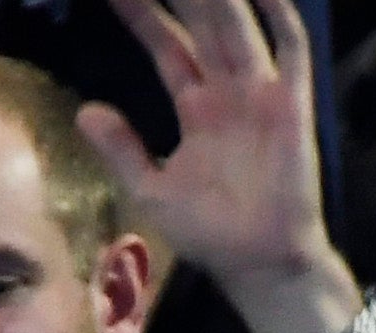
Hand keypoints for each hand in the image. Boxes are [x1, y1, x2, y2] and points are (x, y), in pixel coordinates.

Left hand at [80, 0, 349, 332]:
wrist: (259, 264)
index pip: (166, 44)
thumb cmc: (210, 233)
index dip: (141, 13)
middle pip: (200, 22)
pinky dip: (279, 17)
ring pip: (237, 25)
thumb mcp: (151, 191)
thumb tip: (84, 111)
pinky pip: (290, 51)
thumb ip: (122, 149)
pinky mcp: (291, 105)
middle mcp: (227, 90)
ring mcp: (261, 93)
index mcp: (196, 106)